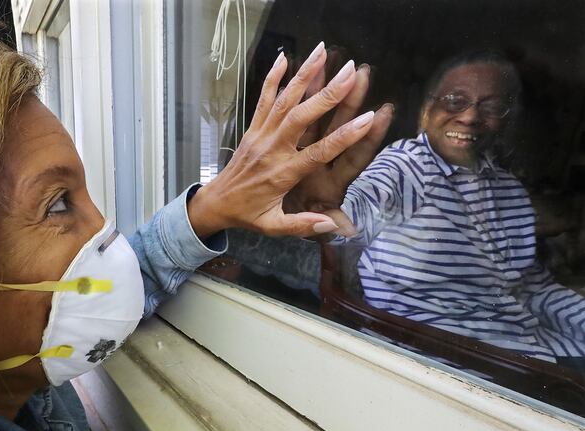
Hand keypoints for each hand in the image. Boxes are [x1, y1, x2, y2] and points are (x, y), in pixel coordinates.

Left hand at [187, 42, 375, 237]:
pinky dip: (272, 77)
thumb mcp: (273, 226)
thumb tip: (332, 224)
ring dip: (304, 75)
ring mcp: (260, 135)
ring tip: (322, 50)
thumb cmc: (248, 215)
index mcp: (282, 174)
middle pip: (301, 117)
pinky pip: (262, 99)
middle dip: (327, 93)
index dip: (343, 136)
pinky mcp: (252, 128)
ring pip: (283, 101)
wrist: (216, 202)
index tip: (368, 117)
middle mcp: (271, 150)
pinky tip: (284, 57)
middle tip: (351, 71)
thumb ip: (301, 225)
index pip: (317, 153)